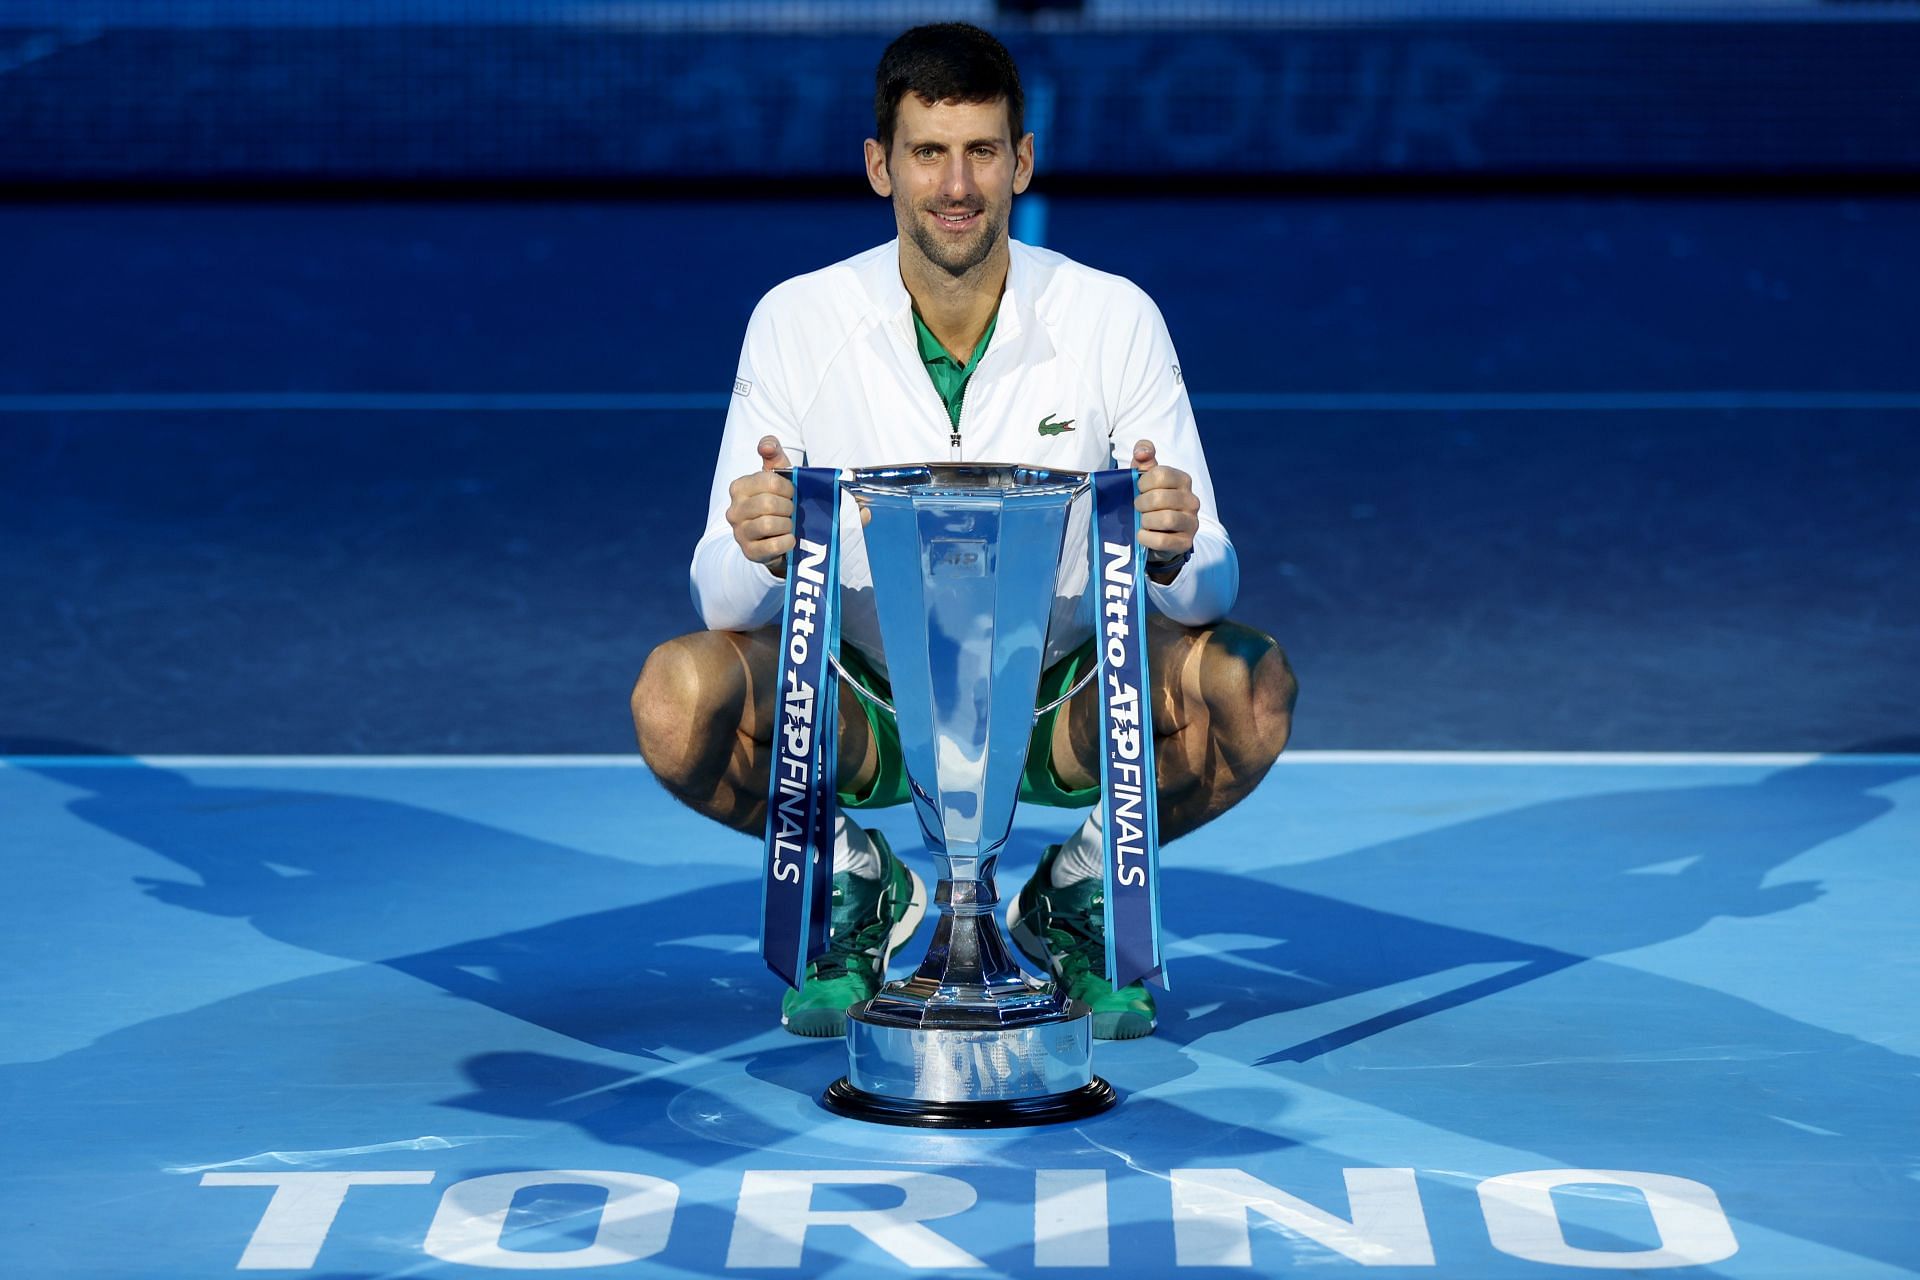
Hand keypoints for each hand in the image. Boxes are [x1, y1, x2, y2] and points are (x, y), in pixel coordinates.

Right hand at [726, 436, 795, 573]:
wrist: (777, 536)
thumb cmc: (778, 500)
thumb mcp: (778, 475)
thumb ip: (773, 454)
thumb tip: (766, 445)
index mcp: (739, 487)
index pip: (769, 481)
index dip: (787, 488)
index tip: (790, 493)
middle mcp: (734, 510)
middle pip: (769, 503)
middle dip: (788, 507)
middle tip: (791, 511)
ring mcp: (739, 533)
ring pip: (769, 524)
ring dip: (787, 524)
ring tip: (788, 525)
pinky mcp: (749, 552)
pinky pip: (772, 546)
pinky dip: (786, 542)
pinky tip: (789, 539)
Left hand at [1132, 439, 1198, 570]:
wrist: (1159, 534)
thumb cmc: (1151, 502)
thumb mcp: (1146, 478)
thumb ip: (1144, 458)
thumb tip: (1142, 452)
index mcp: (1183, 480)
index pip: (1161, 474)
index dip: (1143, 482)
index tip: (1139, 489)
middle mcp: (1192, 500)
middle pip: (1161, 497)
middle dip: (1142, 503)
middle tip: (1138, 507)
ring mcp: (1191, 522)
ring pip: (1166, 518)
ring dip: (1146, 520)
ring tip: (1142, 521)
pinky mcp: (1186, 542)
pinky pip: (1164, 540)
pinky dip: (1147, 538)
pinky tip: (1142, 535)